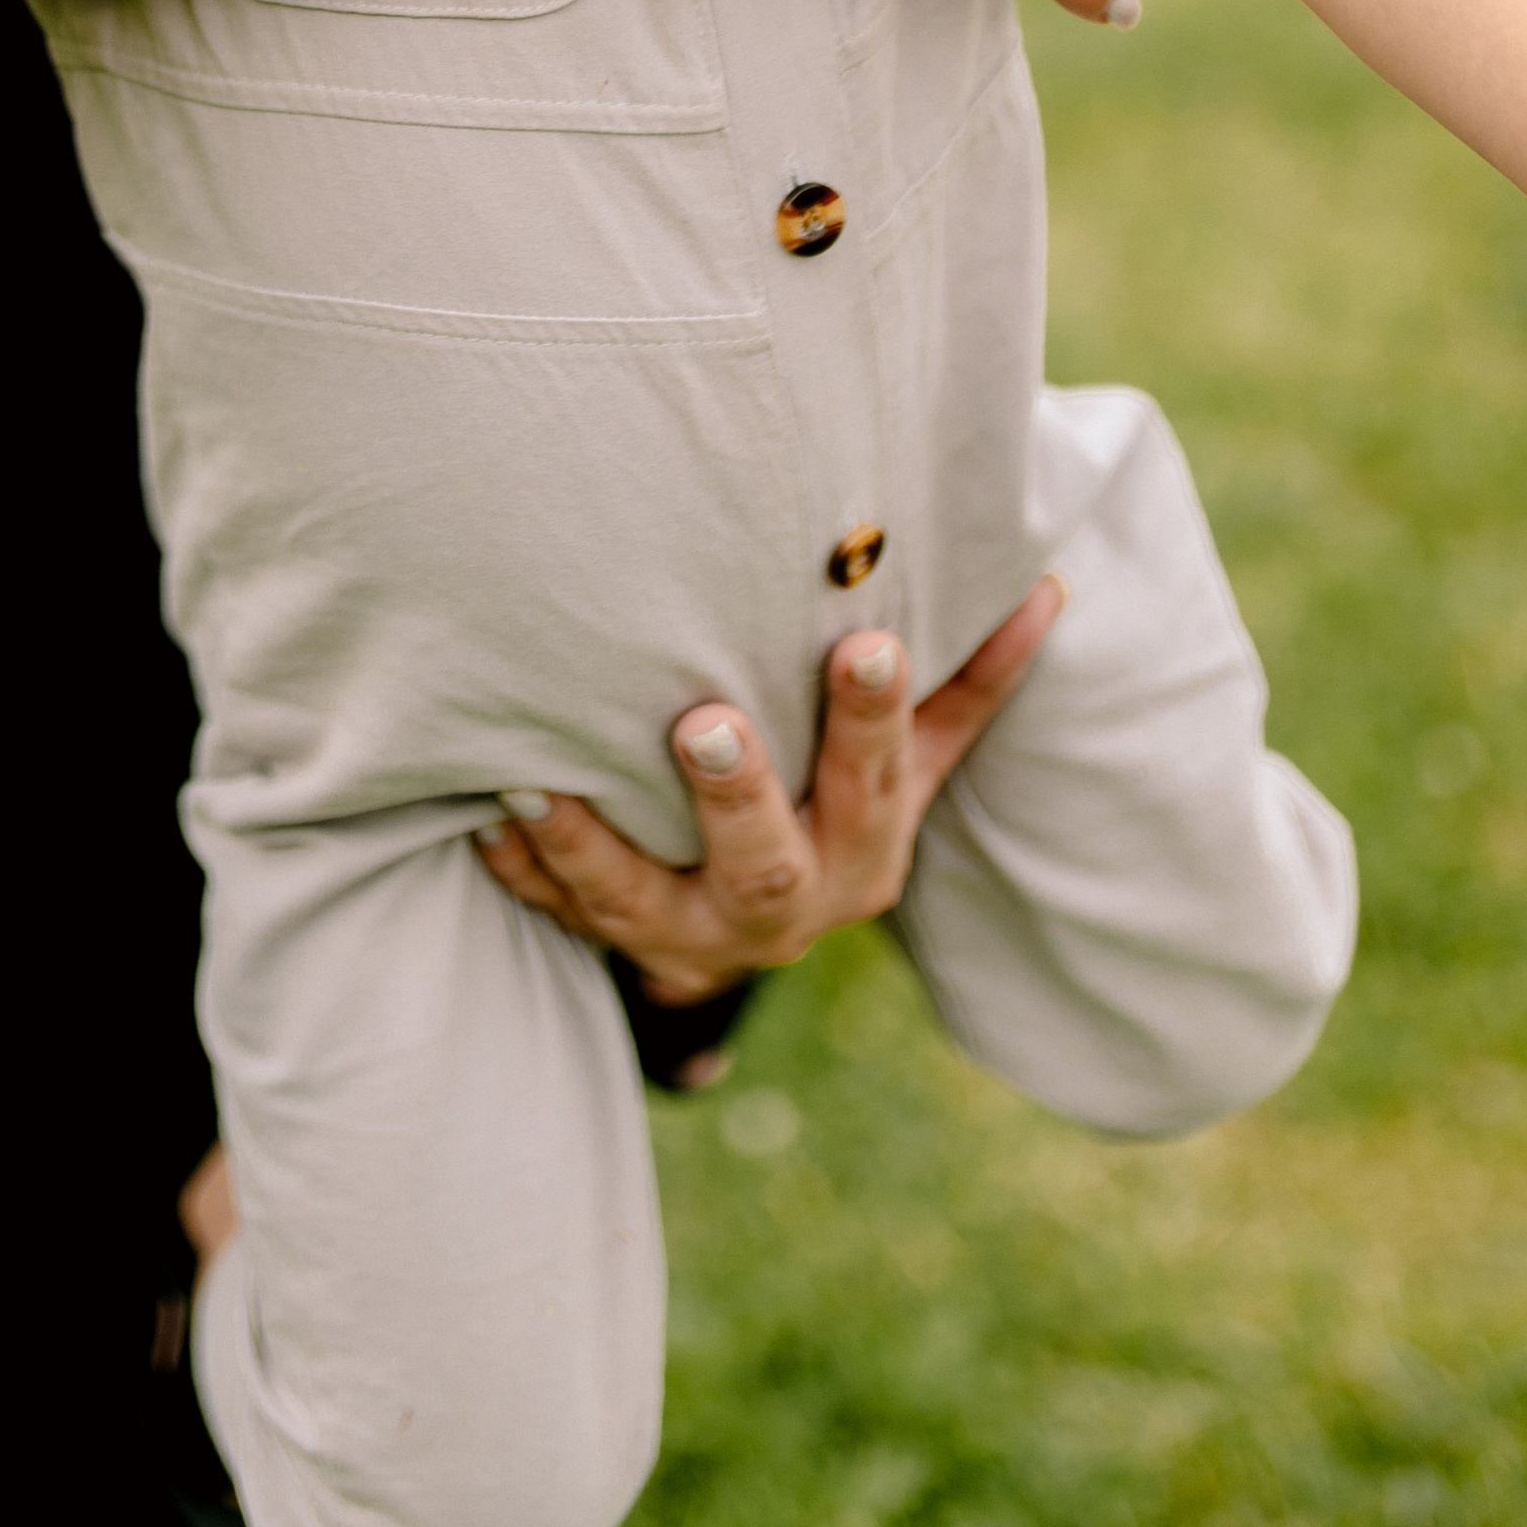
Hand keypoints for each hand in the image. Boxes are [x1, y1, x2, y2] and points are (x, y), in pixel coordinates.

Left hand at [472, 578, 1063, 998]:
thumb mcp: (910, 765)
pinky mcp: (612, 939)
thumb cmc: (833, 807)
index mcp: (866, 850)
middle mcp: (785, 907)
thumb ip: (965, 686)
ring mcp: (691, 937)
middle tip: (703, 723)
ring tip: (541, 779)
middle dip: (736, 797)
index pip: (882, 780)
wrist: (739, 935)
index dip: (874, 718)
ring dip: (591, 843)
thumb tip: (1045, 587)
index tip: (867, 642)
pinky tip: (481, 818)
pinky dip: (521, 870)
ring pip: (639, 904)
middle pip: (766, 863)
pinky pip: (558, 912)